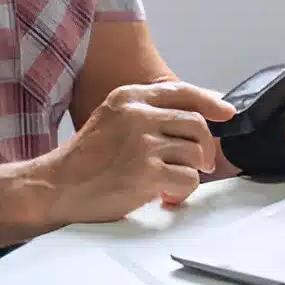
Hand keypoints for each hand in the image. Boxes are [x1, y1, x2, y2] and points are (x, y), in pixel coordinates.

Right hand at [42, 82, 234, 223]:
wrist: (57, 186)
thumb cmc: (88, 157)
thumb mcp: (114, 118)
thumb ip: (149, 112)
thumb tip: (200, 111)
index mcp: (130, 97)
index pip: (182, 91)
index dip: (211, 101)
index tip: (228, 112)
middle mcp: (138, 115)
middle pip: (196, 123)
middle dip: (204, 146)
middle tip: (202, 163)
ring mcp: (142, 143)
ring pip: (196, 152)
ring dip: (192, 170)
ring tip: (172, 180)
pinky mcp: (146, 173)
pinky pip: (188, 179)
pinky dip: (182, 190)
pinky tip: (165, 194)